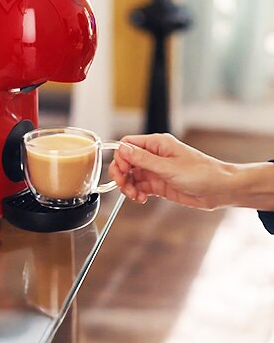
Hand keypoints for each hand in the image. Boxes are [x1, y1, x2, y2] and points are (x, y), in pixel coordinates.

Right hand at [109, 133, 234, 209]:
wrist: (220, 190)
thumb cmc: (202, 173)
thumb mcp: (168, 167)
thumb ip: (143, 159)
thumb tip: (122, 149)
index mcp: (157, 144)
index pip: (128, 145)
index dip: (121, 157)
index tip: (123, 171)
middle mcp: (154, 155)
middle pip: (126, 161)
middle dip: (121, 173)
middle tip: (123, 185)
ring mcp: (156, 170)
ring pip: (131, 176)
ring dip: (128, 186)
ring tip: (134, 196)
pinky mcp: (159, 184)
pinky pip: (140, 187)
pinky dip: (136, 193)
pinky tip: (141, 198)